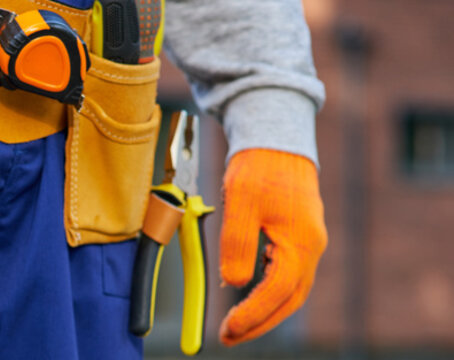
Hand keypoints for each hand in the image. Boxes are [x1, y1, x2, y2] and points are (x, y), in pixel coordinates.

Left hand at [218, 149, 326, 345]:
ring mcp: (308, 244)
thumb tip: (235, 283)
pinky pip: (288, 277)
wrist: (276, 140)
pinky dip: (270, 295)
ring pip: (291, 292)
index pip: (277, 292)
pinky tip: (247, 299)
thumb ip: (237, 243)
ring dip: (265, 313)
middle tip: (229, 337)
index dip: (252, 315)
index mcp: (300, 242)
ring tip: (236, 326)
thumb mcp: (240, 202)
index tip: (228, 330)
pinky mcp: (299, 239)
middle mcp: (311, 248)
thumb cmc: (259, 167)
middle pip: (290, 301)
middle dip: (260, 324)